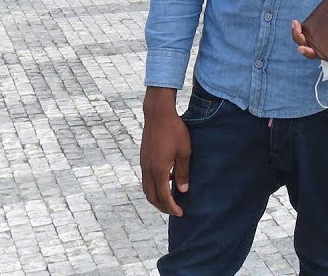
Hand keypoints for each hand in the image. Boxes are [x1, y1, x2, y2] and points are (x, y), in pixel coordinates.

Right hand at [140, 88, 189, 216]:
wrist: (158, 114)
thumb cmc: (175, 131)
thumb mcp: (185, 152)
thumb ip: (183, 173)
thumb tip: (182, 191)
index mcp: (158, 170)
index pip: (163, 197)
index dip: (172, 207)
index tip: (180, 213)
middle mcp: (147, 170)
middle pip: (151, 196)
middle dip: (162, 207)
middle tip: (174, 211)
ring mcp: (143, 164)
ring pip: (147, 188)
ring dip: (156, 197)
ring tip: (170, 200)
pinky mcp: (143, 158)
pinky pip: (146, 179)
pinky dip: (154, 186)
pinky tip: (167, 181)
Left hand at [292, 1, 327, 59]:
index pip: (317, 56)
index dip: (307, 51)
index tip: (301, 47)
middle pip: (308, 48)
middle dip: (299, 38)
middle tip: (296, 25)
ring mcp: (325, 42)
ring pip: (307, 41)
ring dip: (299, 34)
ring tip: (295, 23)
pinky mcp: (324, 34)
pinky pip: (310, 34)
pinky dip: (304, 30)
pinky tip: (300, 23)